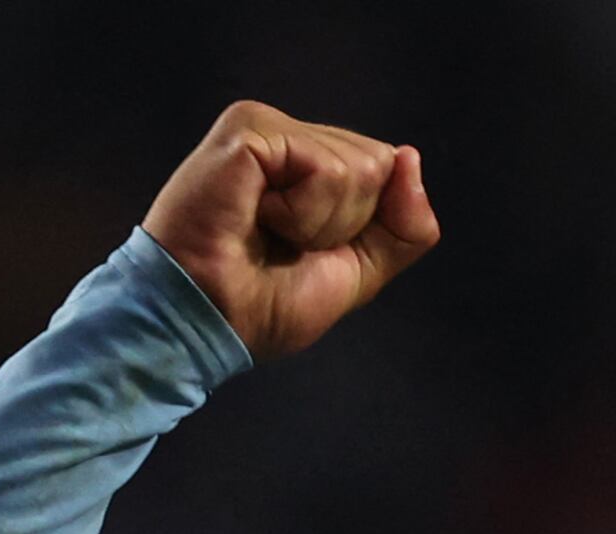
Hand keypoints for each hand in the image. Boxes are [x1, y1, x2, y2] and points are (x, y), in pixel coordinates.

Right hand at [143, 101, 439, 360]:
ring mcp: (265, 126)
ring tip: (264, 232)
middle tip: (280, 243)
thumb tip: (410, 157)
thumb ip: (403, 226)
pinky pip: (326, 169)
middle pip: (378, 165)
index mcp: (307, 162)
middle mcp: (287, 136)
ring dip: (319, 224)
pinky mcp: (248, 129)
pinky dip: (303, 213)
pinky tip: (255, 217)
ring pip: (358, 167)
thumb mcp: (358, 272)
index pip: (385, 171)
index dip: (362, 227)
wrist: (205, 324)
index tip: (302, 250)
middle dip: (344, 225)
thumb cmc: (262, 305)